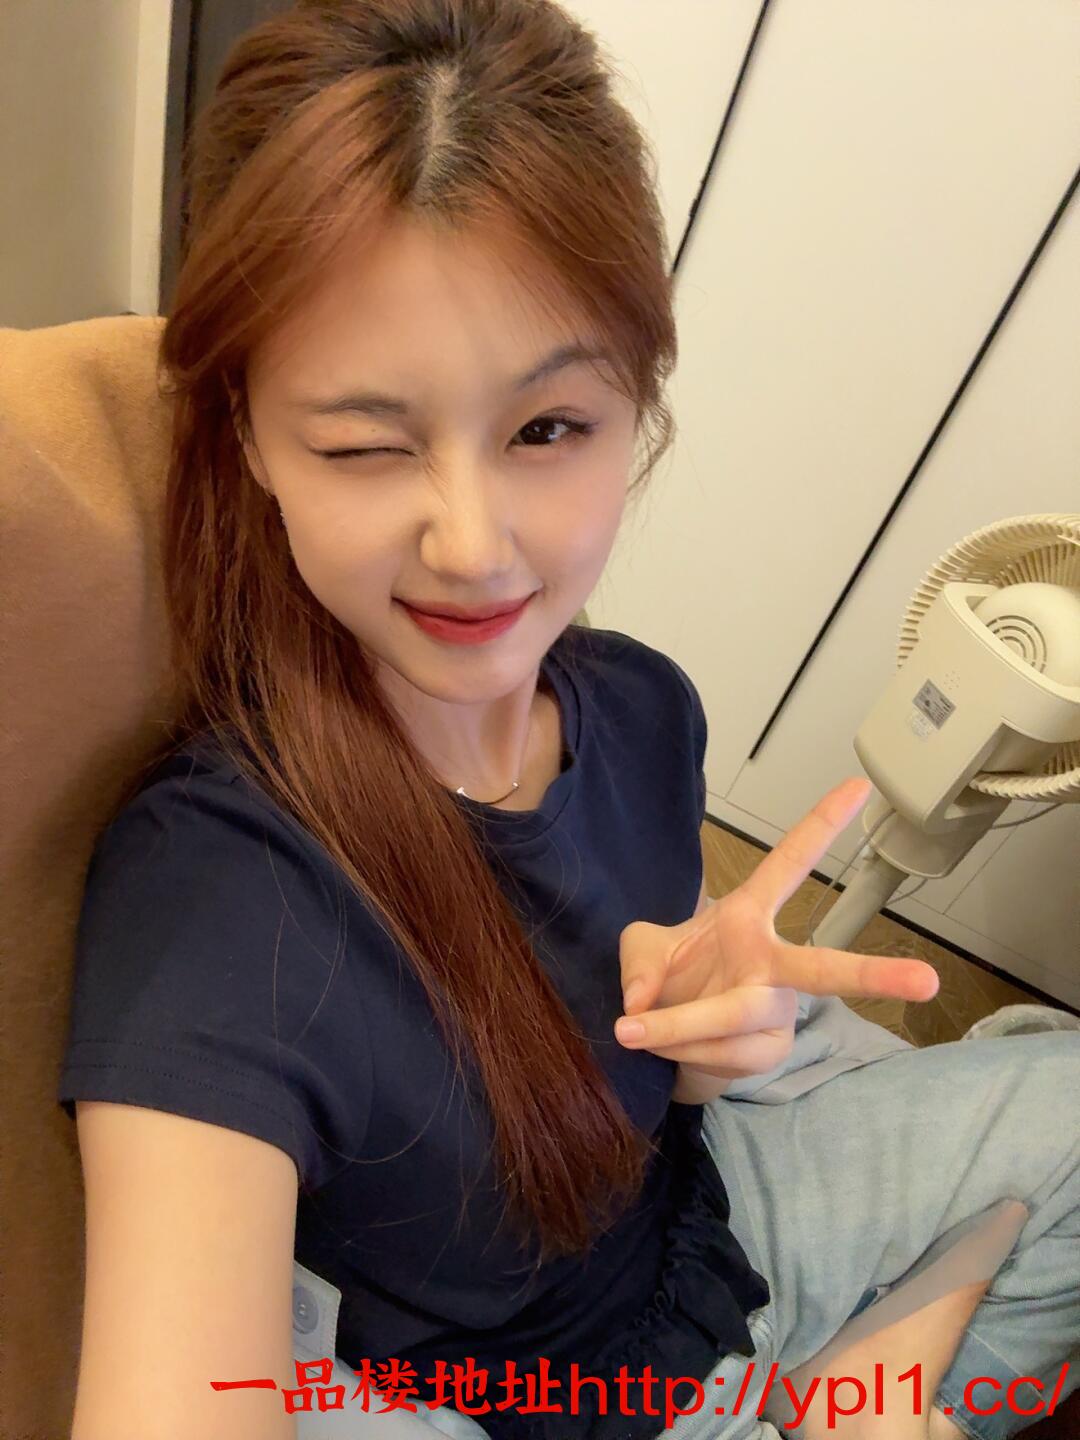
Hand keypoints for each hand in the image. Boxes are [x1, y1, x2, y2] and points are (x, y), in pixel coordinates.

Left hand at [615, 777, 938, 1082]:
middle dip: (875, 976)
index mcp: (747, 916)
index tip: (859, 787)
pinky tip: (665, 1047)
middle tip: (927, 983)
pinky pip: (719, 1052)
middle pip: (824, 970)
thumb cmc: (668, 978)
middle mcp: (772, 963)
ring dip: (676, 1026)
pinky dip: (678, 1049)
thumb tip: (643, 1000)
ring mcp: (776, 1012)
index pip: (788, 865)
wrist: (665, 1041)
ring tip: (634, 1030)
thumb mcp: (641, 952)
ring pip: (733, 1018)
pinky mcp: (768, 1051)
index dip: (821, 826)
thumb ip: (637, 963)